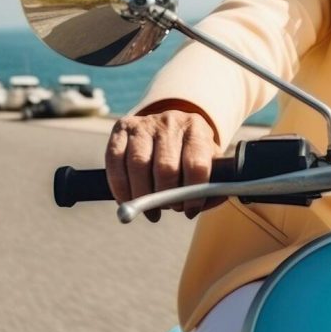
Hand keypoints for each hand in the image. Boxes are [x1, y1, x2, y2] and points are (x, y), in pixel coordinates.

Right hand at [105, 110, 221, 221]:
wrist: (171, 127)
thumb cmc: (192, 152)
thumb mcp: (210, 161)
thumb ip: (215, 183)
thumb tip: (207, 203)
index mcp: (197, 129)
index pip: (197, 164)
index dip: (193, 192)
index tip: (190, 209)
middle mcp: (171, 122)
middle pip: (165, 167)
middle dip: (166, 197)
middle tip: (170, 208)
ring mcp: (144, 123)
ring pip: (138, 165)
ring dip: (142, 196)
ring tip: (150, 210)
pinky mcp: (121, 128)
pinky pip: (115, 161)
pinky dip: (120, 187)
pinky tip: (128, 200)